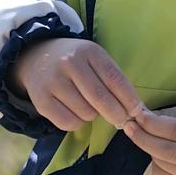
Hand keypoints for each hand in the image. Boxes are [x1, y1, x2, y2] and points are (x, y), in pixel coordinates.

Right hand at [8, 38, 145, 132]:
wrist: (36, 56)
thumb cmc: (75, 61)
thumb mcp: (94, 58)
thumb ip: (113, 79)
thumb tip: (135, 110)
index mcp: (89, 51)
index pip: (115, 79)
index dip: (130, 100)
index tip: (138, 113)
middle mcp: (70, 63)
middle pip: (101, 98)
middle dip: (117, 115)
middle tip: (122, 121)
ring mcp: (53, 81)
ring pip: (86, 113)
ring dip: (92, 115)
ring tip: (87, 105)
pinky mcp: (41, 100)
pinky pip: (68, 122)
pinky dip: (76, 122)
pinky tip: (73, 111)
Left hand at [123, 103, 175, 174]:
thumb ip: (165, 116)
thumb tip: (139, 118)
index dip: (153, 125)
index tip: (137, 117)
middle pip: (167, 151)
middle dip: (143, 139)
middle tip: (130, 128)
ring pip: (162, 164)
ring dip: (150, 151)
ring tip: (154, 142)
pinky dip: (156, 165)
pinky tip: (162, 158)